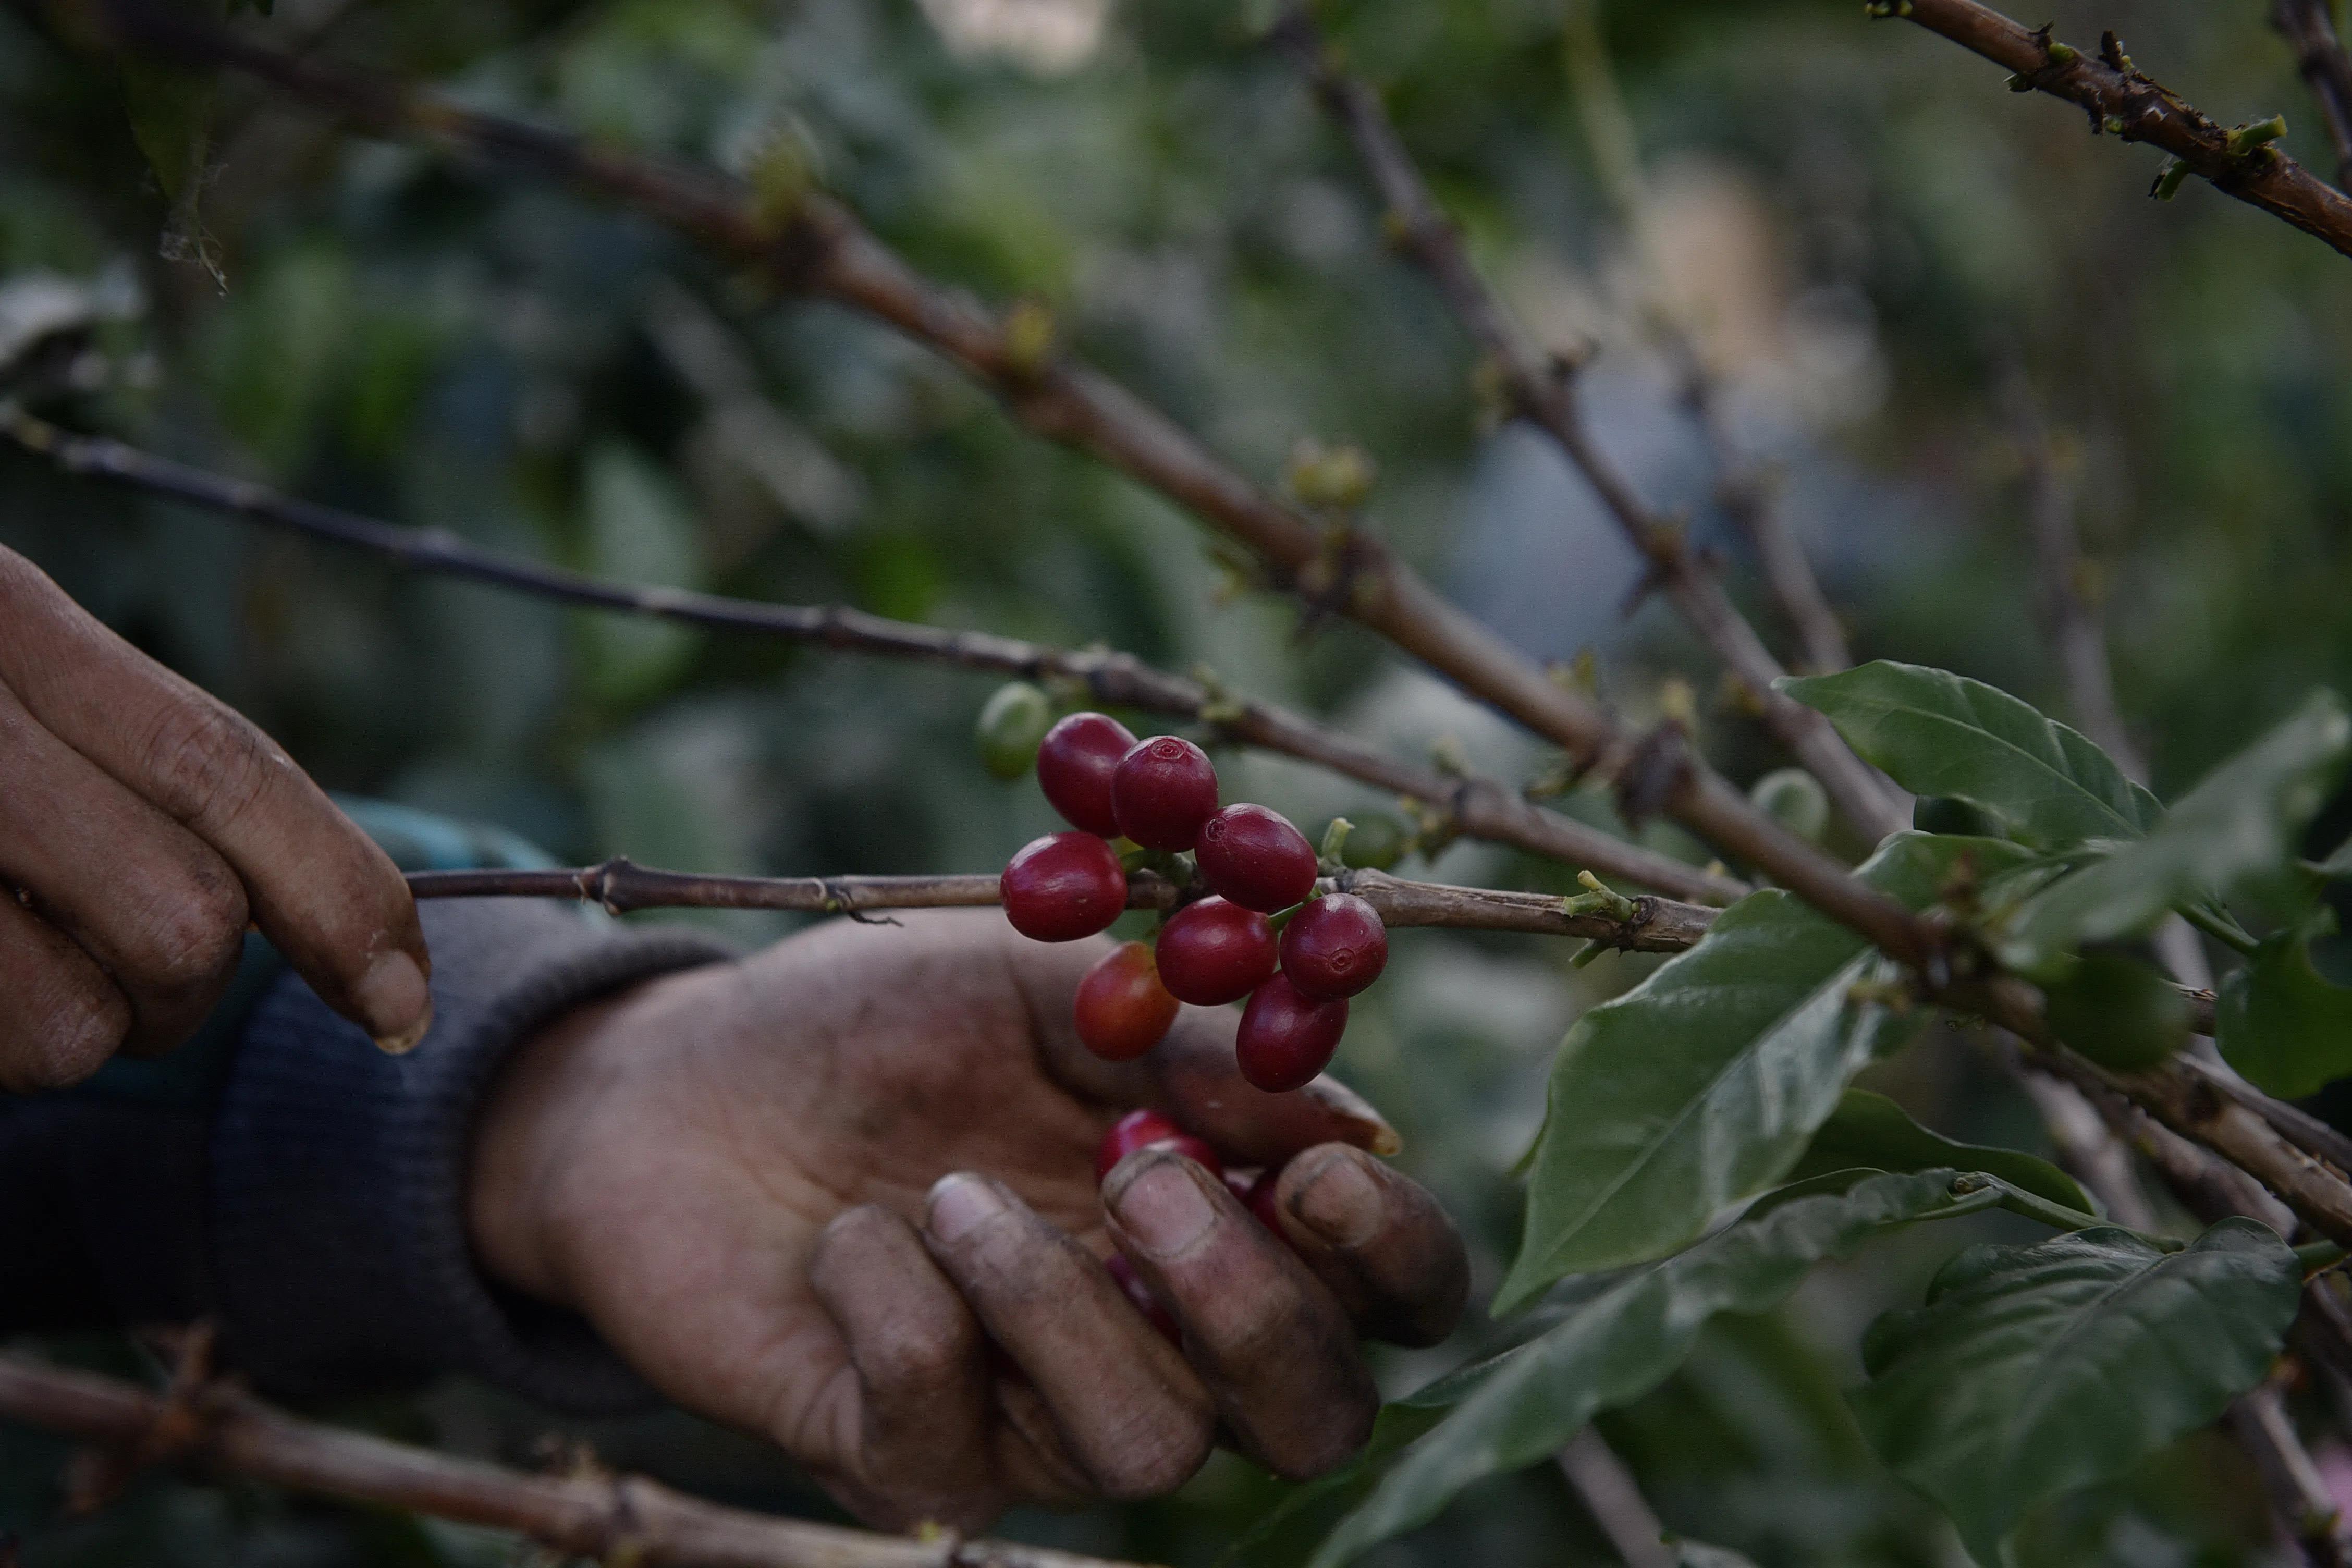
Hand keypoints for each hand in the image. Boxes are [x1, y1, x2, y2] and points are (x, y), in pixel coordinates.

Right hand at [0, 546, 430, 1084]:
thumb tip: (294, 917)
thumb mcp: (3, 685)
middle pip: (184, 918)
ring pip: (75, 1025)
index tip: (404, 1005)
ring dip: (62, 1031)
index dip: (346, 898)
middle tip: (108, 964)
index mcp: (2, 620)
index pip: (229, 770)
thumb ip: (123, 765)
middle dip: (183, 986)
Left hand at [469, 911, 1468, 1530]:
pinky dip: (906, 1314)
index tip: (1322, 1165)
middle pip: (1311, 1418)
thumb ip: (1191, 1041)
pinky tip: (853, 1238)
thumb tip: (1346, 1115)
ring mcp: (1034, 1419)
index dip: (1395, 1256)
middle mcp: (1157, 1341)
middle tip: (1145, 1186)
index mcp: (1220, 1220)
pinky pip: (953, 1436)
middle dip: (1258, 1314)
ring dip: (1055, 1306)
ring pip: (1149, 1452)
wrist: (674, 1079)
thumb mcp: (1038, 984)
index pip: (1387, 1297)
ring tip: (953, 1193)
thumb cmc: (878, 1022)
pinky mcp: (904, 1460)